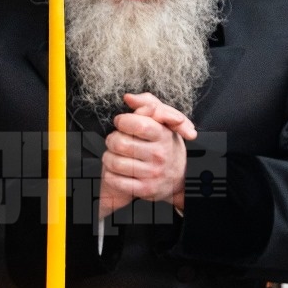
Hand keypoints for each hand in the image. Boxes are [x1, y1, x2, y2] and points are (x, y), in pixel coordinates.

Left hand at [99, 93, 196, 218]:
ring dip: (108, 157)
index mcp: (163, 135)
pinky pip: (115, 180)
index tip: (121, 122)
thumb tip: (129, 98)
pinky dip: (110, 175)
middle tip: (116, 141)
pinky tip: (116, 170)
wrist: (179, 177)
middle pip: (120, 144)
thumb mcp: (163, 121)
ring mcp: (152, 174)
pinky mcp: (144, 189)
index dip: (123, 121)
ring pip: (114, 162)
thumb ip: (147, 104)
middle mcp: (159, 155)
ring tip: (115, 155)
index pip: (139, 124)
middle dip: (112, 140)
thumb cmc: (165, 145)